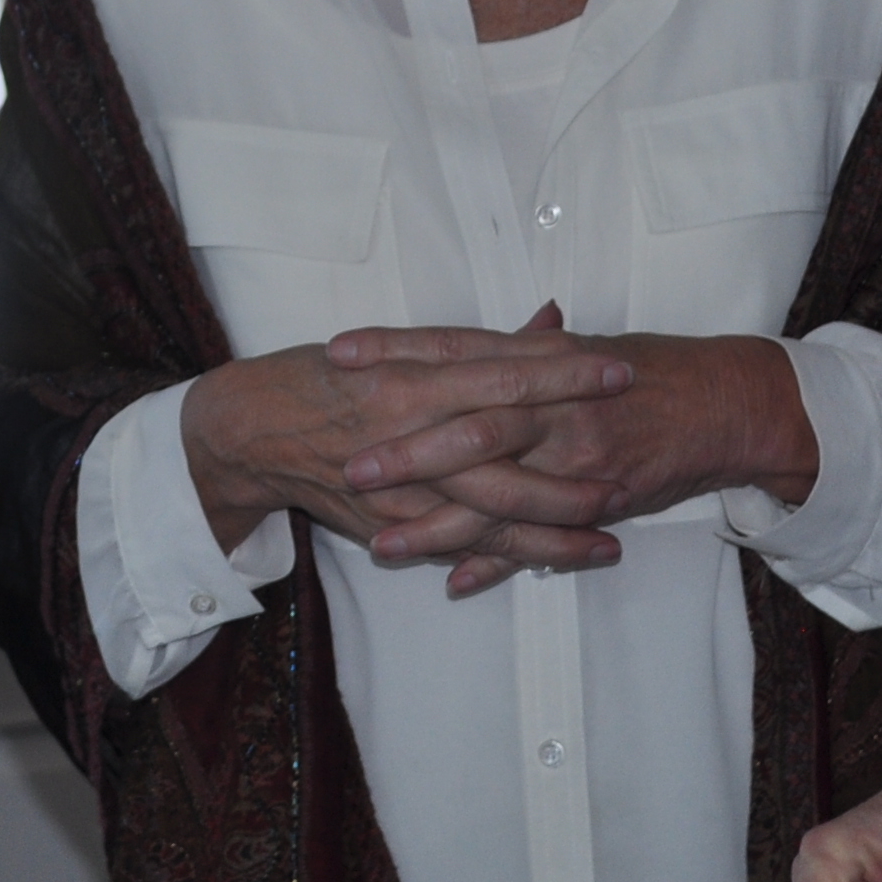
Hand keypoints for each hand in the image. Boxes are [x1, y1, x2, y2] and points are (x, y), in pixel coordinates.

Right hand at [179, 316, 632, 576]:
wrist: (251, 431)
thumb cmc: (328, 376)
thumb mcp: (400, 346)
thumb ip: (482, 342)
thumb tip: (554, 322)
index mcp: (411, 377)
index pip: (501, 373)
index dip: (562, 374)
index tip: (618, 370)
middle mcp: (407, 434)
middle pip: (503, 453)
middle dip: (570, 464)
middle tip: (629, 471)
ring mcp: (399, 488)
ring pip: (488, 513)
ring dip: (552, 525)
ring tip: (612, 531)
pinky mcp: (390, 525)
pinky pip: (458, 545)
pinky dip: (507, 556)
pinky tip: (556, 559)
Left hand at [332, 324, 818, 595]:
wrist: (723, 404)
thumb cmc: (644, 370)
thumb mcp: (576, 351)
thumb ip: (519, 350)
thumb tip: (471, 338)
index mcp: (539, 357)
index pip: (454, 348)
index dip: (395, 350)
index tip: (338, 354)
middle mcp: (554, 402)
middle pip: (468, 421)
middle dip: (405, 447)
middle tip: (346, 462)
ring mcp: (576, 453)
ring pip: (496, 491)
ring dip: (435, 522)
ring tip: (379, 544)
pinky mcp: (599, 497)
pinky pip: (541, 538)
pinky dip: (499, 563)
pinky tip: (454, 583)